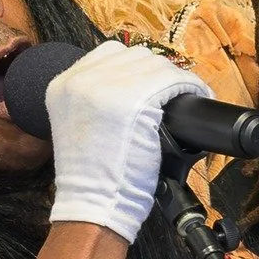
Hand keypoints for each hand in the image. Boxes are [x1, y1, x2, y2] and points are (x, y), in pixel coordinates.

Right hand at [45, 39, 210, 240]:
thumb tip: (135, 83)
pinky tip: (195, 95)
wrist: (94, 204)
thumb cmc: (94, 177)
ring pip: (155, 64)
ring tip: (184, 94)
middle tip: (172, 91)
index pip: (109, 54)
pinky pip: (171, 80)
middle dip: (157, 72)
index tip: (152, 81)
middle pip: (134, 55)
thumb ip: (95, 100)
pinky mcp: (134, 101)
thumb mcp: (79, 126)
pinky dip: (188, 86)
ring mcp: (106, 88)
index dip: (136, 67)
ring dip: (174, 78)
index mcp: (63, 85)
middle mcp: (80, 81)